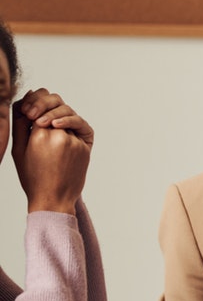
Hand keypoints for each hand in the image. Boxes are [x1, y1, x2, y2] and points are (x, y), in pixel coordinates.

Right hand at [11, 88, 92, 213]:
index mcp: (40, 136)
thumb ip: (21, 124)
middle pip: (57, 103)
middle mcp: (60, 135)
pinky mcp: (85, 146)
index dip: (33, 102)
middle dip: (46, 102)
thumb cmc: (33, 177)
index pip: (38, 103)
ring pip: (69, 113)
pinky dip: (69, 124)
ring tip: (46, 122)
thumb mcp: (18, 150)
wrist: (54, 199)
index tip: (27, 110)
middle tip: (37, 111)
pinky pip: (78, 127)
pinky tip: (59, 129)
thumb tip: (24, 102)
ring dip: (58, 113)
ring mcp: (75, 140)